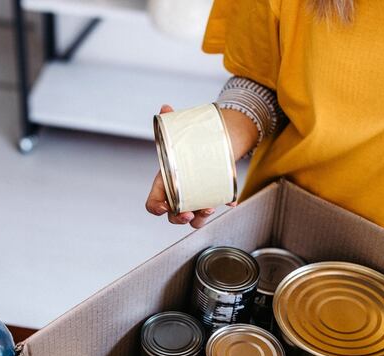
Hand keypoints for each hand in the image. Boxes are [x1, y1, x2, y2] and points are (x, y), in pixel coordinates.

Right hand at [145, 104, 238, 228]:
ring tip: (209, 207)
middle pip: (173, 215)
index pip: (153, 203)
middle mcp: (179, 195)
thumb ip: (170, 122)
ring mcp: (195, 199)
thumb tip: (165, 108)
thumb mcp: (179, 134)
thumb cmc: (189, 144)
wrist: (211, 143)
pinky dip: (223, 205)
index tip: (164, 208)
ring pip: (194, 219)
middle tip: (189, 213)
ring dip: (200, 218)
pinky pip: (216, 208)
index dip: (156, 208)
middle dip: (180, 218)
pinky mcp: (211, 197)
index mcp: (165, 183)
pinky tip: (230, 200)